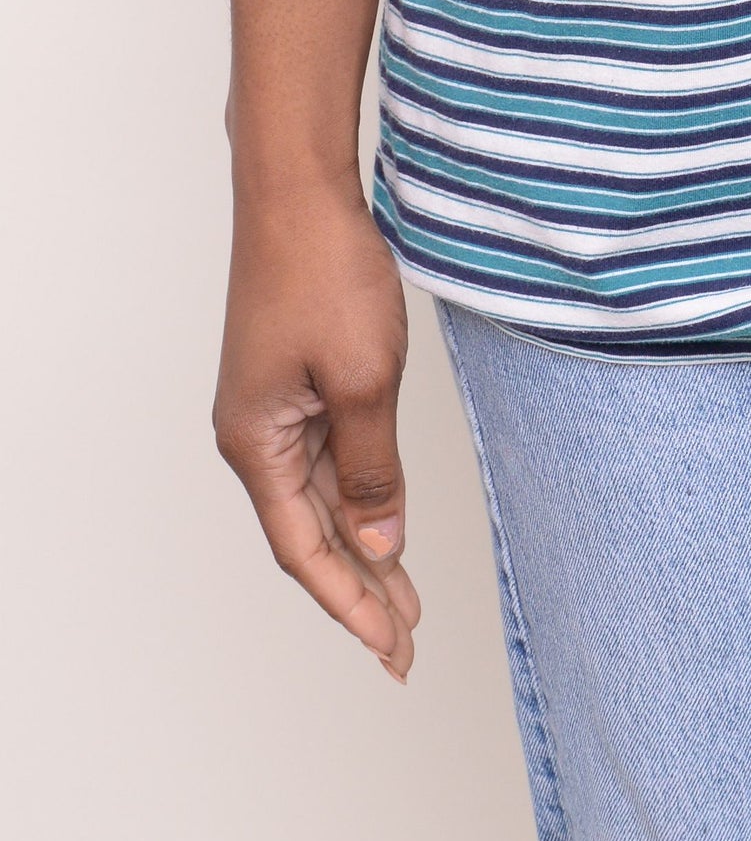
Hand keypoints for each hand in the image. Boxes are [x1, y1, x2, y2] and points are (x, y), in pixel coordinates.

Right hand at [214, 178, 420, 679]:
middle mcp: (255, 434)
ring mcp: (274, 406)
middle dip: (358, 592)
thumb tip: (379, 544)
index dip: (349, 604)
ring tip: (404, 602)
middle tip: (404, 646)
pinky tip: (387, 521)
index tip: (389, 649)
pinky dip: (361, 495)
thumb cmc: (324, 273)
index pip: (304, 550)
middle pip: (309, 534)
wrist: (301, 191)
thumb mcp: (363, 380)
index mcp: (255, 444)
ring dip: (363, 548)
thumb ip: (372, 470)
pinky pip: (329, 457)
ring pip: (321, 499)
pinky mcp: (297, 378)